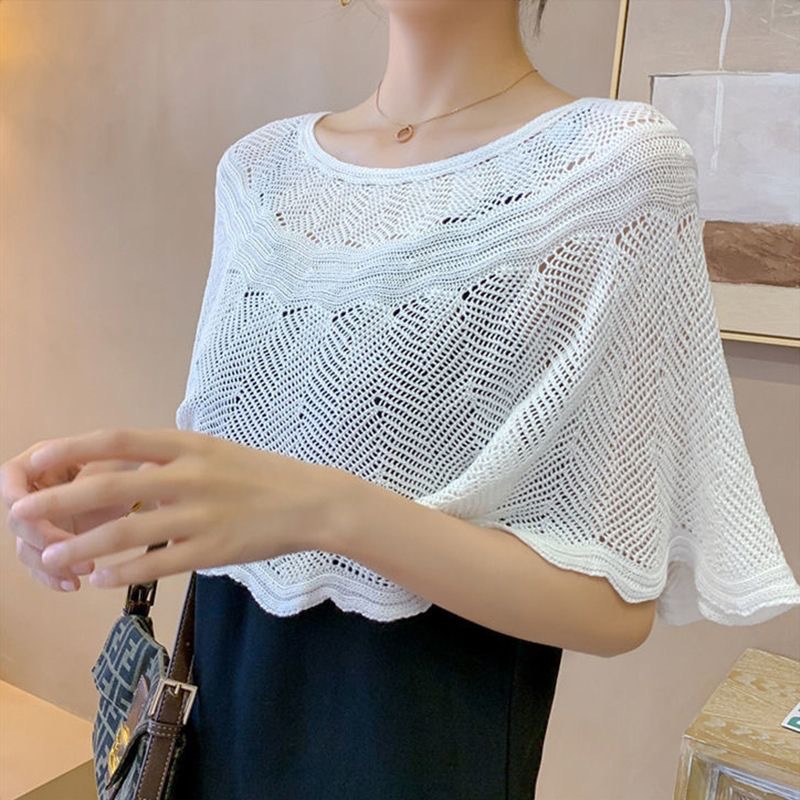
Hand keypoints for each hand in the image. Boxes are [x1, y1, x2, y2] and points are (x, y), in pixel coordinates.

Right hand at [1, 439, 150, 591]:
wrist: (141, 491)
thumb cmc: (128, 468)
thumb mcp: (120, 466)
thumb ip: (109, 474)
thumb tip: (122, 476)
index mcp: (45, 460)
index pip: (11, 476)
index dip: (16, 496)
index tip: (30, 513)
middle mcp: (37, 491)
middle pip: (18, 519)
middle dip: (42, 539)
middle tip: (67, 549)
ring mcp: (43, 519)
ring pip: (27, 547)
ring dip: (49, 564)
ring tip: (82, 571)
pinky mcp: (53, 543)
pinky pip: (43, 564)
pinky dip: (54, 577)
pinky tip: (73, 584)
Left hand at [8, 427, 352, 588]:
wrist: (310, 501)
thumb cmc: (260, 475)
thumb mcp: (215, 452)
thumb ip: (172, 458)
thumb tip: (122, 470)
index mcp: (189, 446)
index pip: (120, 441)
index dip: (74, 447)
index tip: (37, 456)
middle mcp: (191, 475)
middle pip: (112, 486)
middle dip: (60, 501)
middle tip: (21, 513)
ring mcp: (201, 514)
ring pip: (127, 531)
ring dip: (82, 546)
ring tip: (49, 559)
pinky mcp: (213, 550)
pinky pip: (158, 563)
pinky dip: (124, 572)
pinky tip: (101, 578)